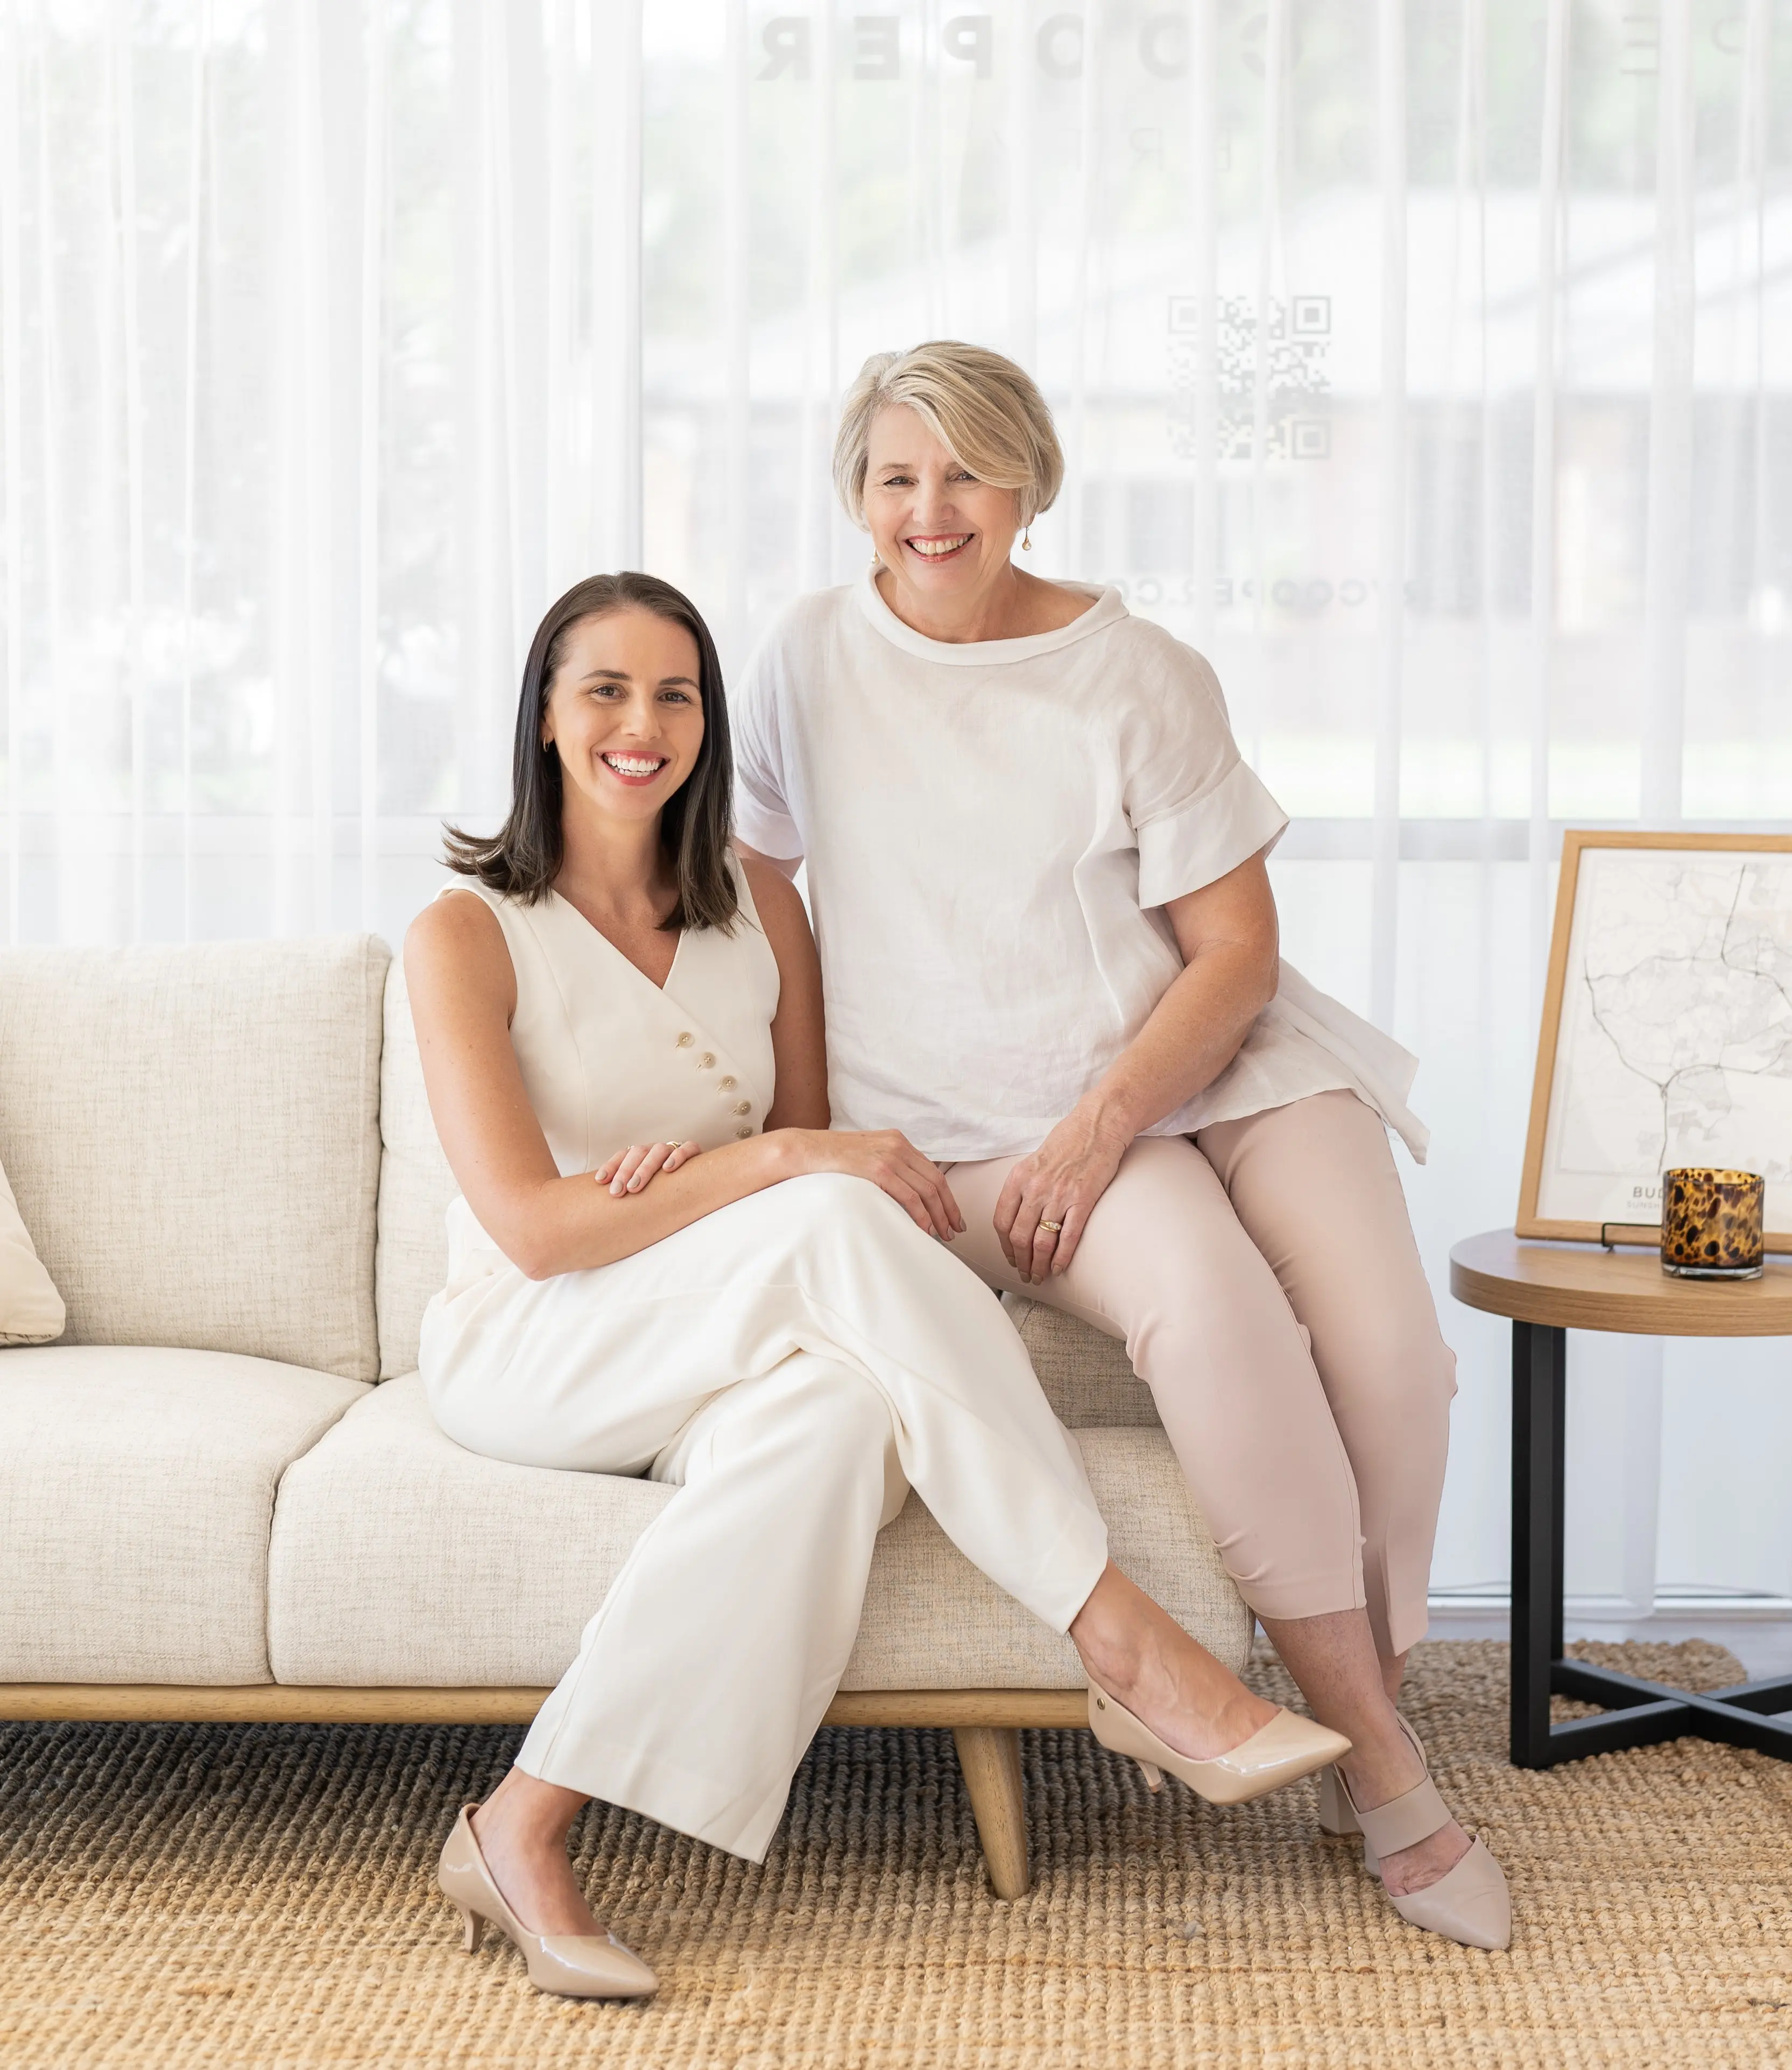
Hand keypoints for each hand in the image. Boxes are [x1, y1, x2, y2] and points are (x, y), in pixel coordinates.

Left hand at [598, 1139, 703, 1195]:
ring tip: (635, 1186)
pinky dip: (678, 1156)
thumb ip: (630, 1191)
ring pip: (658, 1150)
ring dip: (645, 1167)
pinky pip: (688, 1148)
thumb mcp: (645, 1189)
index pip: (623, 1154)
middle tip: (617, 1192)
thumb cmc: (664, 1189)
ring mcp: (674, 1150)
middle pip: (638, 1152)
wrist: (701, 1180)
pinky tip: (668, 1169)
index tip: (601, 1181)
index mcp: (643, 1155)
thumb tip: (608, 1207)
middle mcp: (656, 1150)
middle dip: (625, 1171)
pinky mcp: (694, 1152)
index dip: (611, 1166)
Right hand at [786, 1129, 964, 1241]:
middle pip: (936, 1181)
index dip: (947, 1197)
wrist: (803, 1151)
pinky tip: (924, 1229)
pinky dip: (921, 1215)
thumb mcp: (866, 1156)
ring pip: (927, 1191)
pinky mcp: (878, 1169)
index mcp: (897, 1141)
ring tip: (943, 1236)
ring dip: (939, 1216)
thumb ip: (886, 1167)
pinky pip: (910, 1196)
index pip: (933, 1172)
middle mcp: (898, 1146)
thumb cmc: (829, 1159)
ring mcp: (889, 1156)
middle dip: (949, 1210)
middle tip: (955, 1231)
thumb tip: (903, 1192)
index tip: (953, 1216)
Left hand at [994, 1103, 1128, 1281]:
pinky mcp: (1083, 1200)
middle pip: (1019, 1237)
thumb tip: (1018, 1216)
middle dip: (1020, 1261)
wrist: (1097, 1125)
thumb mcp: (1033, 1160)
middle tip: (1025, 1273)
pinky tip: (1058, 1267)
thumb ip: (1023, 1187)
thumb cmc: (1067, 1141)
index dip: (1004, 1245)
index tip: (1010, 1257)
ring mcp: (1059, 1196)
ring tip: (1040, 1276)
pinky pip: (1068, 1237)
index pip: (1001, 1221)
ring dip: (1039, 1265)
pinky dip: (1061, 1257)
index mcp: (1019, 1178)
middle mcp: (1035, 1188)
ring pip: (1041, 1242)